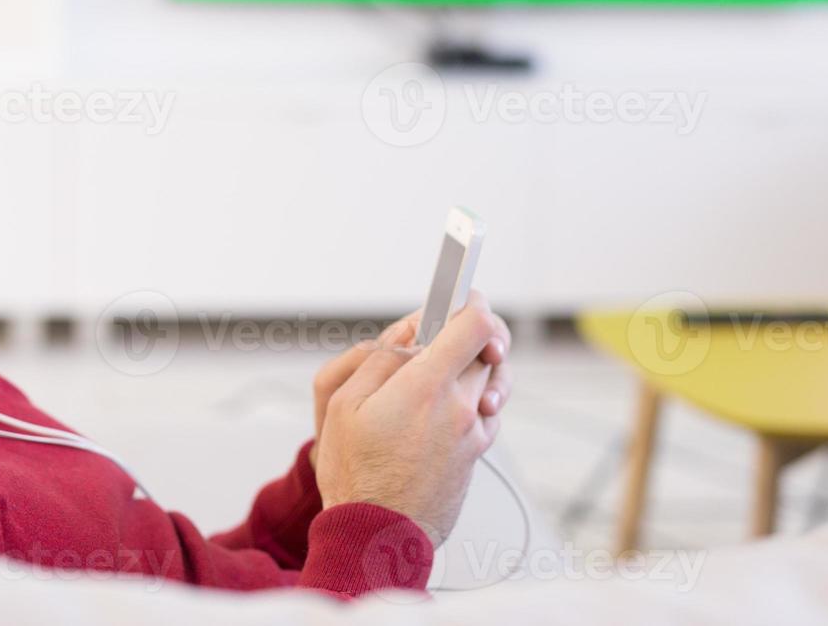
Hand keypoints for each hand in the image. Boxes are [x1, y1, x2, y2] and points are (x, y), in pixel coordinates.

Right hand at [312, 302, 509, 548]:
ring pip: (487, 379)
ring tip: (437, 376)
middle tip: (431, 341)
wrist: (377, 536)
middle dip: (463, 335)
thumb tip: (408, 339)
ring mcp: (473, 433)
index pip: (474, 324)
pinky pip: (484, 412)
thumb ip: (378, 359)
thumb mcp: (341, 404)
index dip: (469, 301)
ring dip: (470, 367)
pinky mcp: (476, 454)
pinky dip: (471, 400)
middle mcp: (460, 407)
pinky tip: (442, 410)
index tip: (459, 293)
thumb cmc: (354, 475)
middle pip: (484, 348)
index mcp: (427, 387)